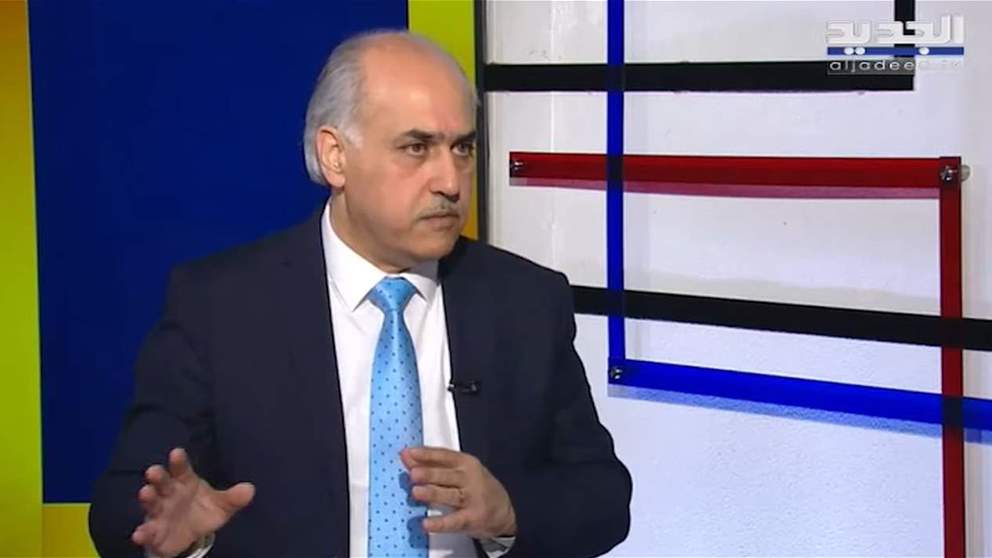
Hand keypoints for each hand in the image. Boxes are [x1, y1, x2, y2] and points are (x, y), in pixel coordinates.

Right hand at [131, 448, 254, 557]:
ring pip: (151, 503)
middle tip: (153, 470)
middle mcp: (169, 493)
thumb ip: (233, 498)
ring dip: (147, 498)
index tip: (177, 452)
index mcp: (185, 481)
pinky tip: (140, 534)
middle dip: (158, 476)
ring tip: (145, 493)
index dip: (179, 461)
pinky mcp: (153, 531)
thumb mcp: (221, 505)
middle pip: (162, 482)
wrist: (188, 534)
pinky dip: (143, 533)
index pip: (182, 469)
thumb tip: (250, 489)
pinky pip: (147, 531)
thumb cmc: (202, 509)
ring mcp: (159, 512)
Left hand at [401, 447, 515, 539]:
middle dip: (430, 474)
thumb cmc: (476, 487)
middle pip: (447, 475)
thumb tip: (406, 456)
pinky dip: (440, 523)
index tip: (409, 453)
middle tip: (413, 474)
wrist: (503, 511)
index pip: (444, 456)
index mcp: (465, 463)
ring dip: (433, 494)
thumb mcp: (459, 471)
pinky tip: (427, 524)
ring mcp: (472, 498)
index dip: (426, 454)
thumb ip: (432, 464)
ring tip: (416, 493)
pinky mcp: (472, 518)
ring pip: (450, 495)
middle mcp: (469, 478)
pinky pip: (454, 521)